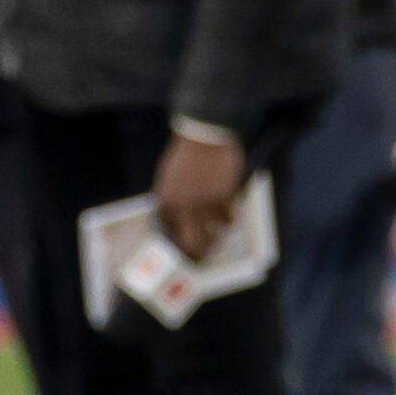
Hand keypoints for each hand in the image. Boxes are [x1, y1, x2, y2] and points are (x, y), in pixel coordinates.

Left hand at [153, 129, 244, 261]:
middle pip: (191, 244)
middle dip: (199, 254)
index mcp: (165, 202)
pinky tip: (230, 213)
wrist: (204, 135)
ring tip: (221, 234)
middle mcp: (182, 208)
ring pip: (215, 234)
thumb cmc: (186, 155)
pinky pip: (229, 218)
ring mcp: (203, 204)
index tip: (187, 250)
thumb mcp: (170, 178)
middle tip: (205, 259)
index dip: (178, 244)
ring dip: (219, 236)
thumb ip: (173, 200)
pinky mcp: (223, 198)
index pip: (169, 233)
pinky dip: (230, 218)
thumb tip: (180, 224)